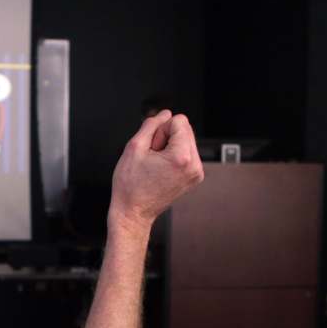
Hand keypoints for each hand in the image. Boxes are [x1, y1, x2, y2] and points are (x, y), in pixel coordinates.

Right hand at [109, 110, 203, 232]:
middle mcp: (194, 166)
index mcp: (181, 157)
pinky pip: (187, 154)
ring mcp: (196, 173)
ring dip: (170, 147)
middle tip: (152, 157)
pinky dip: (174, 157)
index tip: (152, 147)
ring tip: (156, 165)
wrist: (133, 212)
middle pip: (185, 130)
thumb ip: (150, 125)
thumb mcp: (133, 148)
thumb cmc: (130, 187)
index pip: (179, 121)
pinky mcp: (194, 177)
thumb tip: (163, 114)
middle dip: (167, 138)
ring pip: (186, 141)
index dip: (160, 130)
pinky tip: (161, 169)